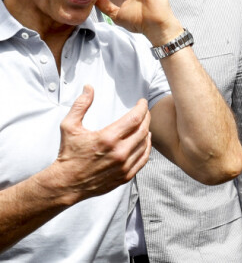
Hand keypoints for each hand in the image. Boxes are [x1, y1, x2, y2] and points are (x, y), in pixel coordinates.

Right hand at [52, 85, 151, 202]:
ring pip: (145, 143)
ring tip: (144, 123)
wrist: (65, 183)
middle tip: (144, 111)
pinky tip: (144, 140)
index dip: (142, 107)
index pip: (135, 117)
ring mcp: (123, 166)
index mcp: (108, 138)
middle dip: (146, 116)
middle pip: (143, 129)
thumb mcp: (69, 126)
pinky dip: (146, 147)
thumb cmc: (68, 154)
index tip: (142, 102)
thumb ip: (81, 105)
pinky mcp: (125, 176)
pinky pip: (143, 159)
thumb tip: (89, 87)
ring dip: (147, 131)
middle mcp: (119, 152)